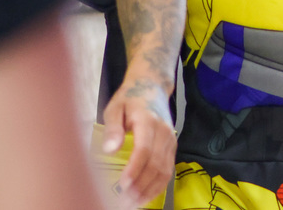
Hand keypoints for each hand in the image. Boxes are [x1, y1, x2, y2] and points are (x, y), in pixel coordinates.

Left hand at [102, 69, 175, 205]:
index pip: (144, 149)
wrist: (152, 85)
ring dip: (150, 190)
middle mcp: (164, 132)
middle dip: (141, 186)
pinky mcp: (173, 147)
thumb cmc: (130, 98)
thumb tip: (110, 150)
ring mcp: (171, 140)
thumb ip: (113, 128)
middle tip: (124, 201)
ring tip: (133, 203)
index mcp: (148, 121)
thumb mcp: (115, 107)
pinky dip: (158, 186)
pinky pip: (168, 170)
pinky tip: (145, 196)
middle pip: (156, 164)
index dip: (135, 169)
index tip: (123, 185)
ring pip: (164, 170)